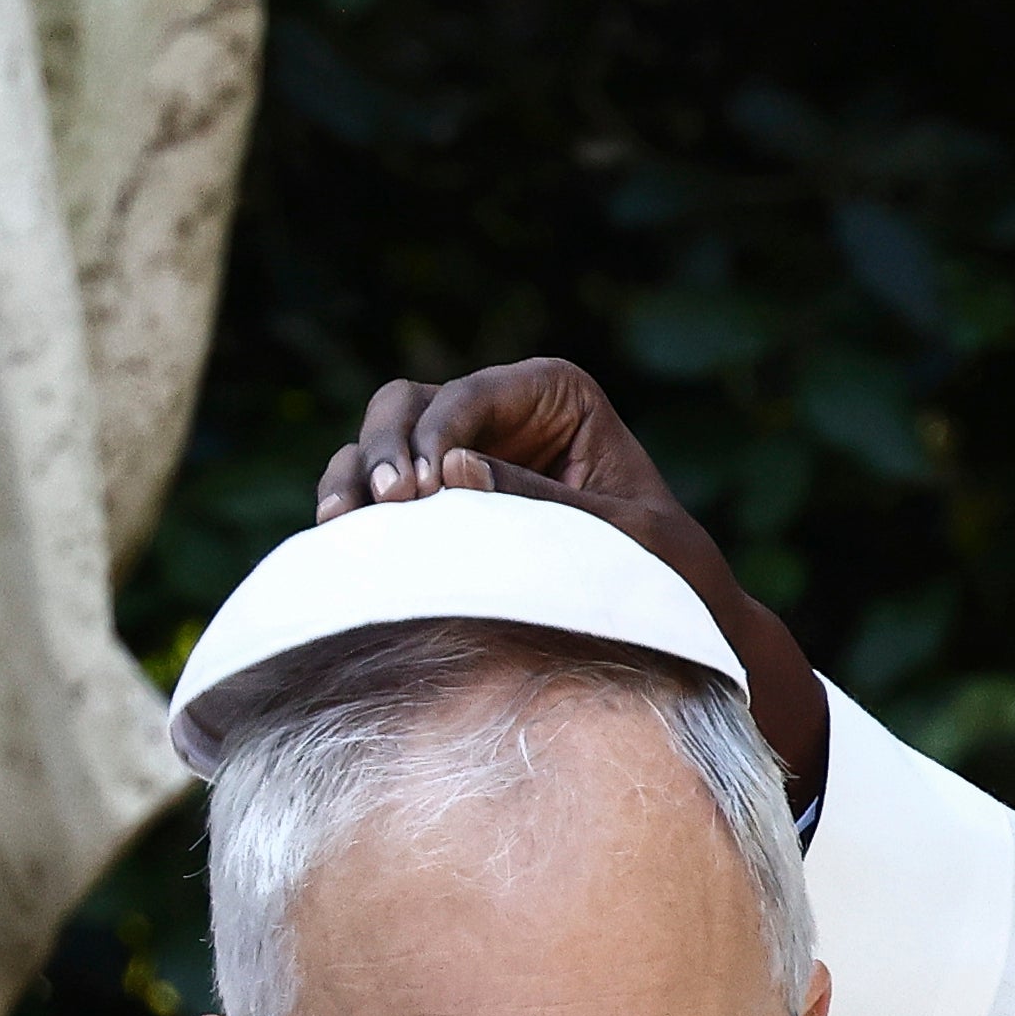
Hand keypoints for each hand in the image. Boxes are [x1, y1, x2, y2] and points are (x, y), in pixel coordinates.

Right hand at [312, 359, 832, 811]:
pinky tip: (341, 541)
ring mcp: (459, 454)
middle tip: (390, 502)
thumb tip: (451, 473)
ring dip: (354, 476)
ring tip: (343, 523)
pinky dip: (351, 509)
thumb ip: (539, 502)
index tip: (424, 490)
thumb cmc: (665, 571)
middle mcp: (499, 412)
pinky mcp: (435, 504)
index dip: (436, 435)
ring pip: (377, 442)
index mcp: (555, 393)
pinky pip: (372, 493)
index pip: (470, 395)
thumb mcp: (618, 535)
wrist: (673, 622)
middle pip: (406, 404)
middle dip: (386, 447)